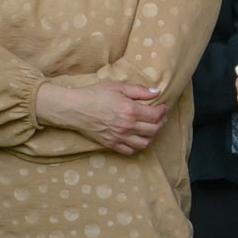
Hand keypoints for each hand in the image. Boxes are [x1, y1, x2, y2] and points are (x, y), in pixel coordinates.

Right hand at [39, 81, 167, 154]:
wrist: (74, 108)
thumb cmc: (94, 94)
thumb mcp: (117, 87)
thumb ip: (139, 91)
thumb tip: (156, 92)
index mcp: (130, 110)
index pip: (155, 115)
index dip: (162, 111)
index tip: (162, 107)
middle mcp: (127, 126)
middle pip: (153, 130)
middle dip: (160, 123)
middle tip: (160, 117)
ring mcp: (119, 137)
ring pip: (144, 143)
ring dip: (151, 136)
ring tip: (150, 129)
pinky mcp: (111, 144)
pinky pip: (129, 151)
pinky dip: (137, 146)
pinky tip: (136, 138)